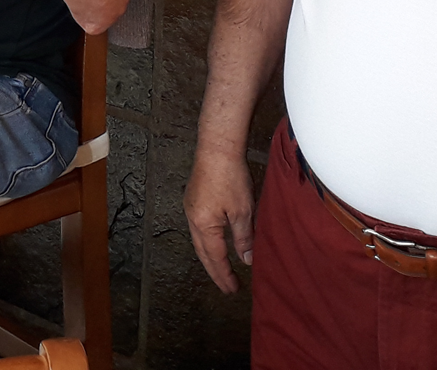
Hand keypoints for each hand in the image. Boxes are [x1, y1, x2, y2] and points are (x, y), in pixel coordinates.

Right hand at [184, 143, 256, 294]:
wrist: (216, 148)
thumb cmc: (230, 176)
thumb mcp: (243, 211)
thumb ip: (244, 237)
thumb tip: (246, 259)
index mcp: (204, 225)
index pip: (215, 258)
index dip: (224, 275)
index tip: (232, 289)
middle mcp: (192, 219)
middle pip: (203, 252)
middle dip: (215, 270)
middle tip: (227, 286)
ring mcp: (190, 208)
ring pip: (200, 240)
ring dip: (211, 256)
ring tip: (222, 268)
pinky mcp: (194, 198)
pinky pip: (199, 227)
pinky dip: (208, 240)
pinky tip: (216, 241)